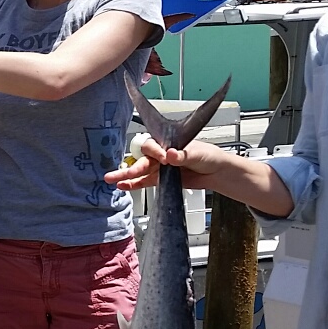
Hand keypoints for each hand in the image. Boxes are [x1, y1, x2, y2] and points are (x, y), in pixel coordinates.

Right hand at [104, 136, 232, 191]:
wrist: (216, 172)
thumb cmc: (208, 156)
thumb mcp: (197, 154)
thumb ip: (183, 155)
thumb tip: (171, 154)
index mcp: (168, 143)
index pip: (154, 145)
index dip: (155, 152)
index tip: (163, 157)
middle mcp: (161, 154)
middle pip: (142, 158)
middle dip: (134, 165)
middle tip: (129, 172)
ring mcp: (159, 168)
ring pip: (139, 171)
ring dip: (125, 175)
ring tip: (112, 179)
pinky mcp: (160, 180)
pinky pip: (143, 182)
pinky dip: (133, 184)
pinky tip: (123, 186)